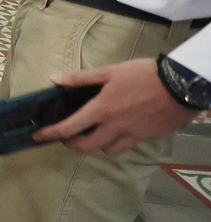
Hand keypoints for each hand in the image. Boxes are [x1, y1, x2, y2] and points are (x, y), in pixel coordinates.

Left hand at [34, 59, 198, 154]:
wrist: (182, 83)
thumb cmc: (144, 74)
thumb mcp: (110, 71)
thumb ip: (81, 78)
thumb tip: (55, 80)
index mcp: (101, 111)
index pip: (68, 129)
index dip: (50, 135)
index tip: (38, 137)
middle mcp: (114, 128)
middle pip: (86, 148)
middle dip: (72, 145)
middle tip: (68, 138)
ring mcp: (133, 135)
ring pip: (108, 150)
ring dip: (99, 144)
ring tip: (97, 132)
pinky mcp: (149, 138)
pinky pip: (130, 144)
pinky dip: (122, 140)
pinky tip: (124, 127)